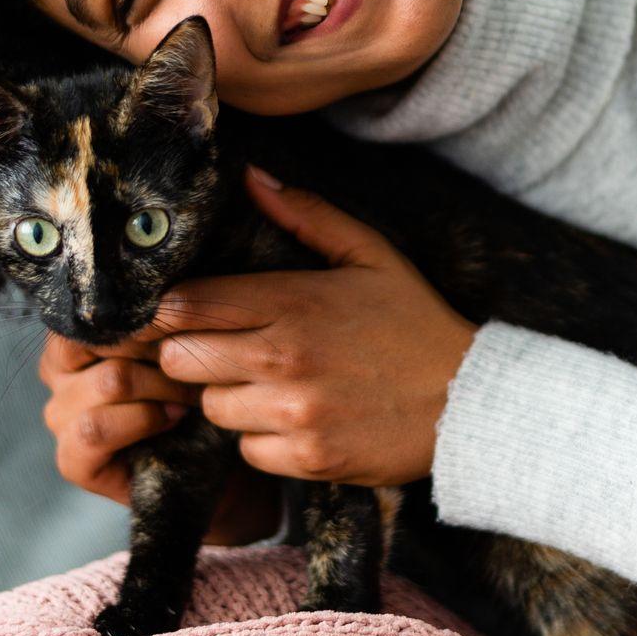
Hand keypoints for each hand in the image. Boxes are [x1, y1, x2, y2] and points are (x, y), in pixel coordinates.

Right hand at [36, 328, 280, 543]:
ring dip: (161, 387)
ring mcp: (60, 419)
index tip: (184, 326)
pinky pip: (95, 430)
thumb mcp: (175, 346)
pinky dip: (141, 421)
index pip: (92, 312)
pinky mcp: (71, 461)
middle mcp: (58, 376)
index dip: (142, 318)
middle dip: (159, 352)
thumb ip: (158, 320)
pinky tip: (172, 420)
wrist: (209, 460)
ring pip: (109, 381)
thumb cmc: (189, 391)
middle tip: (197, 366)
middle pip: (103, 342)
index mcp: (74, 340)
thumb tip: (166, 289)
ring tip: (191, 396)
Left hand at [122, 165, 479, 487]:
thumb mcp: (369, 255)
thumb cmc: (413, 322)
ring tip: (268, 384)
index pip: (184, 305)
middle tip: (224, 349)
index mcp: (291, 302)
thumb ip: (306, 214)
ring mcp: (293, 413)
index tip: (178, 312)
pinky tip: (294, 419)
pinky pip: (246, 450)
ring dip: (228, 397)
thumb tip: (250, 177)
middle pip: (180, 359)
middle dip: (192, 353)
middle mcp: (283, 359)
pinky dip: (261, 439)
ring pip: (210, 407)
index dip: (168, 310)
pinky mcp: (307, 459)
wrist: (468, 401)